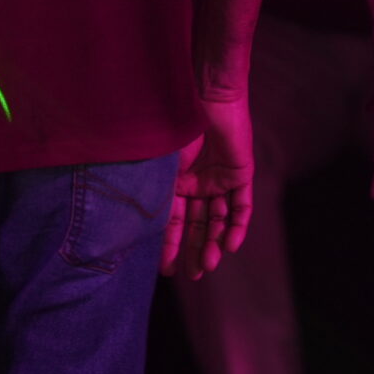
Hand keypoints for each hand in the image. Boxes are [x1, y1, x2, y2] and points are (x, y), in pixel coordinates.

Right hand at [164, 94, 254, 277]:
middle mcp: (199, 185)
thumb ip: (154, 194)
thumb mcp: (160, 168)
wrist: (204, 97)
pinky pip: (242, 206)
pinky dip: (238, 225)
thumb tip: (131, 229)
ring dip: (216, 242)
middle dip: (196, 251)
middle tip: (195, 275)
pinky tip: (232, 245)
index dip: (170, 246)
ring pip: (220, 220)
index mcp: (176, 184)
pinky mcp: (241, 174)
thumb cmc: (174, 128)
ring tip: (210, 265)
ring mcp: (221, 180)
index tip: (166, 270)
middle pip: (198, 226)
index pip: (173, 223)